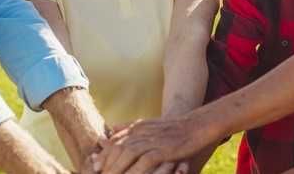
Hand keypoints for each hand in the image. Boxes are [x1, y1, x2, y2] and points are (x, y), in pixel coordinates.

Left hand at [93, 115, 218, 173]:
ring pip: (127, 155)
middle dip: (106, 164)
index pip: (114, 141)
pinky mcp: (163, 149)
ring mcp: (153, 140)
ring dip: (116, 169)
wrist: (198, 125)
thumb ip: (130, 126)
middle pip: (117, 148)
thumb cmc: (174, 127)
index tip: (95, 166)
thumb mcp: (149, 124)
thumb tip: (111, 128)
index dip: (103, 154)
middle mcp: (142, 132)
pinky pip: (144, 162)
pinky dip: (135, 171)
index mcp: (137, 127)